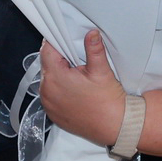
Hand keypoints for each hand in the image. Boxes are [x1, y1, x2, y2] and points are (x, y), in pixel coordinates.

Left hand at [39, 31, 126, 147]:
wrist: (115, 126)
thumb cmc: (108, 101)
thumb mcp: (101, 70)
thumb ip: (93, 49)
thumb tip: (91, 33)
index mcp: (54, 78)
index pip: (46, 51)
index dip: (55, 42)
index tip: (64, 38)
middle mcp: (46, 92)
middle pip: (46, 66)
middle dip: (59, 59)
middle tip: (76, 57)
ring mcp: (48, 105)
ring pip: (47, 81)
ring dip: (58, 75)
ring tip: (76, 75)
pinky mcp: (53, 114)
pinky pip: (50, 95)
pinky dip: (58, 90)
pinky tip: (74, 89)